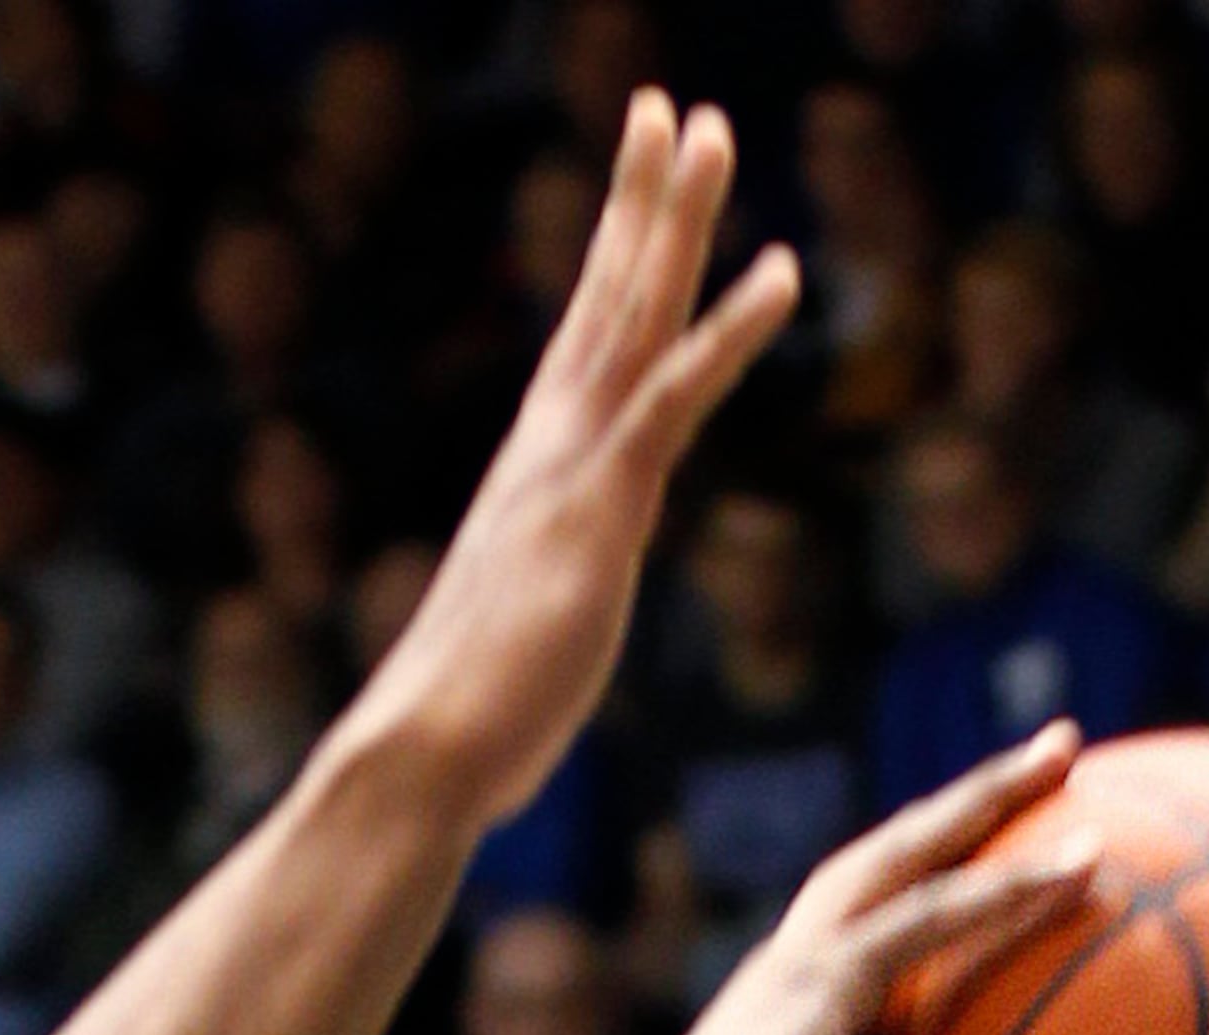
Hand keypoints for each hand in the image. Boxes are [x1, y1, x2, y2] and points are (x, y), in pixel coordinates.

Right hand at [365, 97, 796, 824]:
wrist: (425, 752)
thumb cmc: (464, 726)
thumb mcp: (521, 641)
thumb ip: (544, 604)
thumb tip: (538, 630)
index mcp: (535, 471)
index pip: (582, 340)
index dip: (611, 255)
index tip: (634, 184)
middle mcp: (550, 445)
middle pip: (606, 295)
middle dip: (641, 197)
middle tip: (671, 107)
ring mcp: (574, 465)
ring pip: (636, 311)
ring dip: (678, 216)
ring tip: (712, 126)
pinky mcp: (603, 503)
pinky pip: (676, 391)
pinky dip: (731, 327)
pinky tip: (782, 271)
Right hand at [631, 736, 1098, 1034]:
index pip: (865, 951)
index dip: (924, 907)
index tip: (984, 881)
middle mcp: (791, 983)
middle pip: (891, 865)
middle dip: (967, 810)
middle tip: (1051, 768)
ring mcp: (801, 971)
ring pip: (910, 852)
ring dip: (991, 801)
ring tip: (1069, 753)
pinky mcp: (819, 982)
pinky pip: (935, 916)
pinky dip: (1008, 886)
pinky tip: (1086, 866)